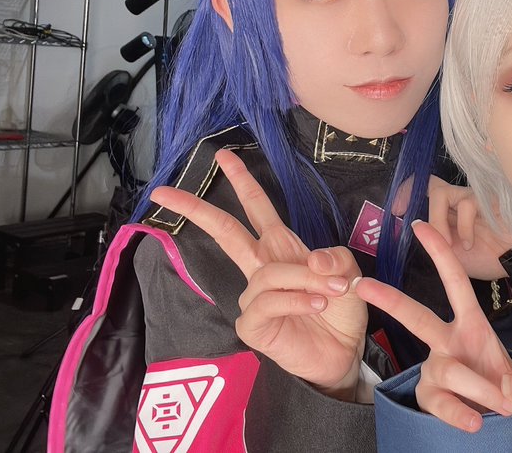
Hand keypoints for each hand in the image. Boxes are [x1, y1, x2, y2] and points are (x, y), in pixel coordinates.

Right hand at [150, 149, 366, 398]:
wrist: (343, 354)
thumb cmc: (340, 311)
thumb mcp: (348, 274)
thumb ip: (334, 258)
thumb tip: (314, 258)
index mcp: (280, 248)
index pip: (256, 209)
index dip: (242, 182)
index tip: (224, 157)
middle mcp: (261, 268)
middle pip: (225, 232)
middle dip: (196, 209)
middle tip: (163, 191)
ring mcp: (253, 297)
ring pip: (269, 273)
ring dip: (305, 279)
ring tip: (333, 291)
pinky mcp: (252, 324)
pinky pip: (269, 302)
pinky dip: (298, 300)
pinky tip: (317, 305)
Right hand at [356, 222, 511, 431]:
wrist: (498, 417)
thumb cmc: (506, 387)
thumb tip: (506, 389)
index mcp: (470, 324)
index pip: (454, 283)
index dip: (440, 253)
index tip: (421, 225)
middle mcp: (445, 342)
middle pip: (416, 317)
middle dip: (389, 299)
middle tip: (362, 284)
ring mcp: (434, 369)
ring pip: (451, 371)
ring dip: (482, 388)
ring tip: (505, 405)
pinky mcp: (430, 397)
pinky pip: (443, 403)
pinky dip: (462, 413)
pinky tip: (475, 422)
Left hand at [395, 176, 511, 280]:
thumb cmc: (488, 257)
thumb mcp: (451, 254)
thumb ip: (434, 240)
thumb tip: (413, 227)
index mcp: (451, 210)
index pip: (426, 186)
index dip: (408, 190)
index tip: (396, 208)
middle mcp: (460, 199)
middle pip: (431, 187)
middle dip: (426, 215)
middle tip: (429, 236)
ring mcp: (474, 196)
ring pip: (441, 193)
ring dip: (439, 222)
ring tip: (450, 245)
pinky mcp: (488, 197)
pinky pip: (465, 204)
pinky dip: (462, 227)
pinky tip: (470, 244)